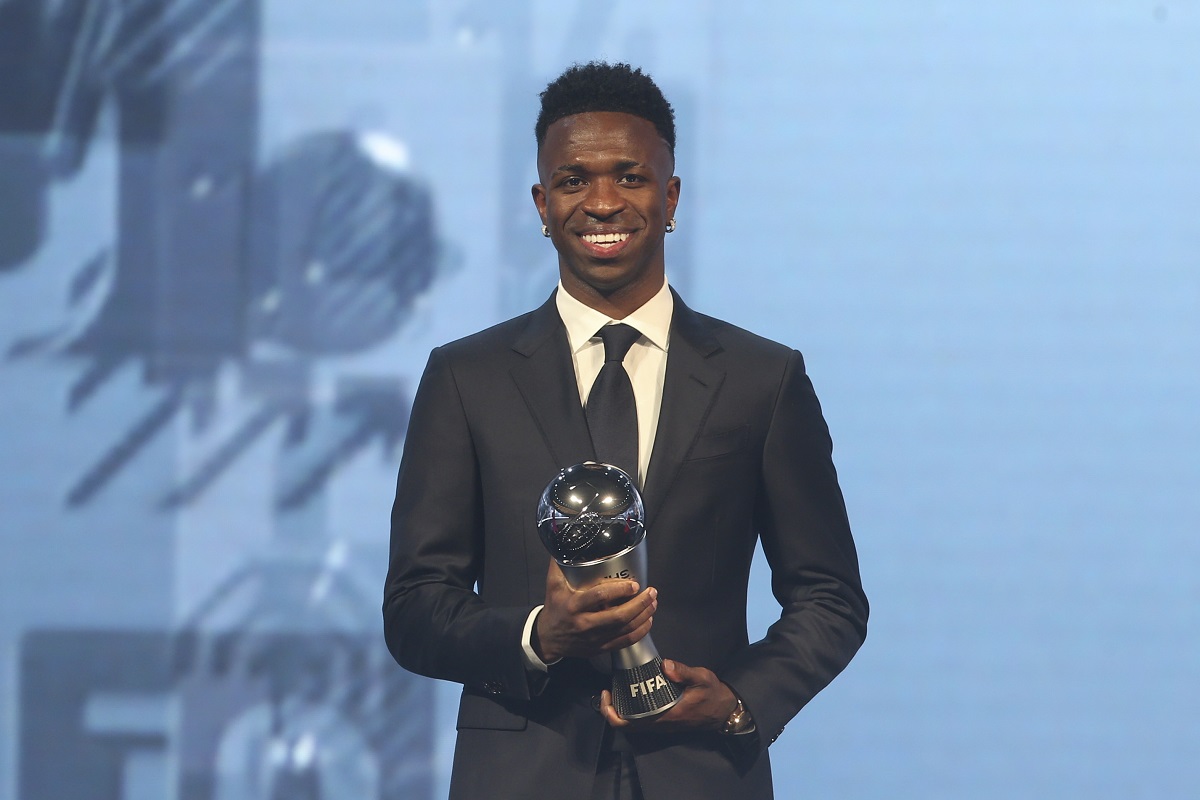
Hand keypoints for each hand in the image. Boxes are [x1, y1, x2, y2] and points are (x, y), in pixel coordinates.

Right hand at [534, 560, 656, 662]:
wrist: (548, 639)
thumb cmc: (554, 609)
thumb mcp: (553, 586)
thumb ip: (560, 564)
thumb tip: (565, 542)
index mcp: (574, 606)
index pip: (599, 597)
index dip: (619, 590)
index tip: (633, 584)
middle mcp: (585, 624)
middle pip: (618, 616)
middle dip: (639, 604)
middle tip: (651, 592)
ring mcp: (594, 639)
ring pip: (625, 629)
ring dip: (643, 616)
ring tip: (653, 603)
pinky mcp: (601, 648)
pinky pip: (625, 642)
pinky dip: (640, 631)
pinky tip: (647, 621)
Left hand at [599, 659, 737, 732]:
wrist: (724, 710)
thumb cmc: (712, 694)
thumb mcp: (701, 678)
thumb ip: (683, 672)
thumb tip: (664, 665)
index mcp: (664, 716)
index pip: (628, 723)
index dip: (610, 712)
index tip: (606, 693)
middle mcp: (659, 724)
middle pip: (625, 725)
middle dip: (611, 709)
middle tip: (607, 689)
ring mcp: (661, 724)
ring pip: (632, 724)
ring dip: (621, 709)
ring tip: (616, 689)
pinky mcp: (664, 720)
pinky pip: (640, 720)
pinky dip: (631, 709)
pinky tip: (632, 692)